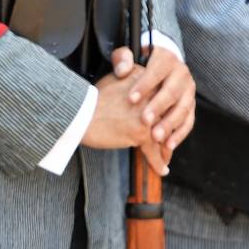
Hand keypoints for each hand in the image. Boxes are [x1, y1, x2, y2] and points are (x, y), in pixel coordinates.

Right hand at [81, 59, 167, 175]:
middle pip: (167, 116)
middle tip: (168, 144)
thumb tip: (145, 98)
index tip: (165, 122)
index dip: (165, 112)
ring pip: (164, 135)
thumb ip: (133, 83)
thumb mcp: (115, 79)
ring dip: (165, 149)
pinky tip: (162, 170)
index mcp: (144, 78)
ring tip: (165, 157)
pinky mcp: (141, 132)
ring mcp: (147, 114)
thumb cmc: (93, 99)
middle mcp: (149, 94)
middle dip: (168, 132)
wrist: (79, 113)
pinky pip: (154, 151)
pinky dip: (158, 162)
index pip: (162, 97)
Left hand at [124, 46, 195, 153]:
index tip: (131, 99)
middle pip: (172, 91)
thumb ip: (122, 59)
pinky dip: (179, 134)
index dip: (144, 85)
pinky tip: (168, 144)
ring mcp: (189, 91)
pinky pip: (188, 121)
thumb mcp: (128, 55)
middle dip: (158, 107)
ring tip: (155, 137)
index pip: (156, 71)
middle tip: (144, 120)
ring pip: (182, 108)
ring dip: (169, 124)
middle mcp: (182, 73)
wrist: (160, 67)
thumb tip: (123, 70)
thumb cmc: (139, 63)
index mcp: (167, 59)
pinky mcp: (191, 105)